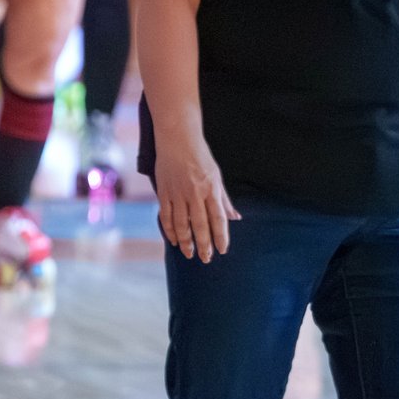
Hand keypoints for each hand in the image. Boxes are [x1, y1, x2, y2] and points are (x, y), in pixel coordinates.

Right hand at [154, 134, 238, 261]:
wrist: (177, 139)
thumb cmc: (200, 157)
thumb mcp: (217, 177)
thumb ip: (224, 200)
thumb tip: (235, 218)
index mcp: (211, 189)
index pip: (218, 218)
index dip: (220, 236)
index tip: (222, 250)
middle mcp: (195, 193)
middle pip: (200, 225)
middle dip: (203, 244)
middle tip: (205, 259)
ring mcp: (177, 193)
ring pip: (181, 224)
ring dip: (186, 241)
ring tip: (189, 253)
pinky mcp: (164, 192)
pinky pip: (166, 216)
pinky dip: (169, 230)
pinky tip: (174, 240)